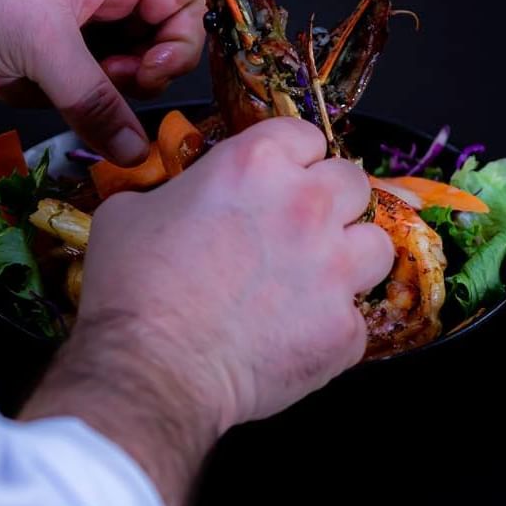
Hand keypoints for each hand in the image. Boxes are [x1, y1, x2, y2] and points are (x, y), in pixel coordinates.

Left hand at [0, 0, 203, 164]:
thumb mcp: (44, 47)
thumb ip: (97, 102)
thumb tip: (136, 149)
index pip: (183, 2)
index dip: (178, 45)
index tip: (147, 76)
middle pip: (147, 44)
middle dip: (122, 76)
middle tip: (94, 85)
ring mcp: (61, 14)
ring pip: (101, 70)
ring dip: (75, 89)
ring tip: (41, 82)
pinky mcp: (29, 42)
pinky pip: (61, 81)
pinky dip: (38, 89)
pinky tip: (6, 77)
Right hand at [21, 119, 395, 505]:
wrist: (152, 369)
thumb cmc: (134, 291)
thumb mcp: (130, 212)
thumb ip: (174, 194)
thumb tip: (178, 204)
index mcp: (255, 163)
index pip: (306, 135)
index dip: (293, 157)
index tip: (284, 176)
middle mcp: (306, 205)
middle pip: (352, 182)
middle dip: (330, 201)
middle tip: (300, 229)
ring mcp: (334, 268)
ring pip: (376, 245)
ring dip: (350, 257)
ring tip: (317, 279)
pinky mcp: (344, 327)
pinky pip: (355, 318)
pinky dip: (330, 326)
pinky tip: (294, 336)